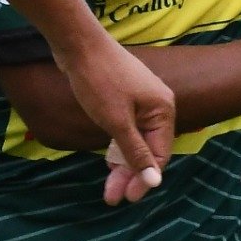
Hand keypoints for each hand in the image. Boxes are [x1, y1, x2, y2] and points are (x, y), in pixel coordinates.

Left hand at [56, 36, 174, 205]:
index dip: (144, 179)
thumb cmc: (98, 81)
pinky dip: (118, 144)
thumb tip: (155, 181)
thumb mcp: (117, 121)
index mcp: (163, 110)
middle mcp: (157, 105)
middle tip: (113, 197)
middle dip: (131, 174)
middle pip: (147, 149)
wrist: (77, 42)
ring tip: (109, 187)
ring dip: (122, 162)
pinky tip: (109, 161)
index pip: (159, 155)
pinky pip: (126, 127)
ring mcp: (140, 99)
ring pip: (135, 139)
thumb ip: (135, 152)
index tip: (127, 198)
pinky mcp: (123, 95)